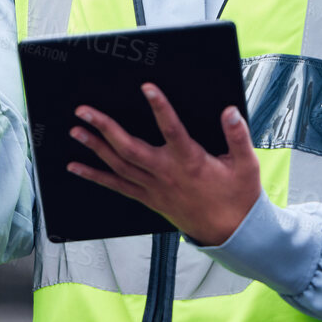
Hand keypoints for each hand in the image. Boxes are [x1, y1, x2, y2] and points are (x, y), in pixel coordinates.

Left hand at [67, 83, 262, 246]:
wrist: (231, 234)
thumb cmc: (238, 197)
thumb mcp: (246, 165)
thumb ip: (238, 136)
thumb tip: (229, 111)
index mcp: (190, 161)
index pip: (172, 130)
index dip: (160, 108)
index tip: (147, 88)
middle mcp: (167, 174)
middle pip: (129, 148)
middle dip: (104, 128)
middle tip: (84, 111)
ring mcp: (154, 188)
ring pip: (118, 165)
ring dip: (95, 147)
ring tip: (76, 131)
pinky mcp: (149, 199)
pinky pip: (117, 186)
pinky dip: (95, 176)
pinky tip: (76, 168)